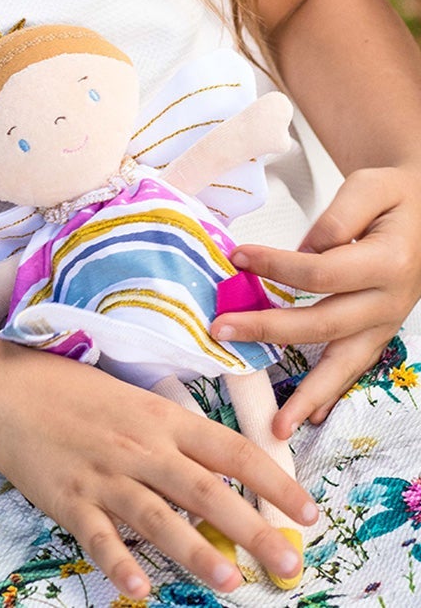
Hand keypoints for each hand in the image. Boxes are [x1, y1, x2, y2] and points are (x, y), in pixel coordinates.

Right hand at [0, 340, 316, 598]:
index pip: (230, 449)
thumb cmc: (70, 388)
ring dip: (197, 553)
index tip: (306, 511)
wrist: (6, 390)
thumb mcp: (130, 397)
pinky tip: (140, 590)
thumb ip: (169, 431)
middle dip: (252, 529)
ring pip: (158, 518)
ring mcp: (103, 475)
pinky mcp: (68, 499)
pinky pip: (98, 537)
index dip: (273, 481)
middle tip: (288, 565)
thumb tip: (213, 464)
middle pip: (205, 491)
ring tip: (232, 582)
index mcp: (160, 418)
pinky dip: (119, 564)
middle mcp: (140, 448)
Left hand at [211, 166, 420, 438]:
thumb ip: (339, 217)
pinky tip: (310, 417)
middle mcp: (388, 300)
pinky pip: (352, 369)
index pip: (321, 272)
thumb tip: (304, 251)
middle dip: (268, 329)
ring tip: (278, 426)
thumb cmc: (393, 197)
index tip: (237, 256)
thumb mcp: (370, 186)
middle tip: (221, 330)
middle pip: (323, 323)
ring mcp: (384, 324)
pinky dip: (331, 395)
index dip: (276, 264)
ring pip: (343, 365)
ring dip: (307, 395)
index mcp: (389, 262)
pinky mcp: (375, 333)